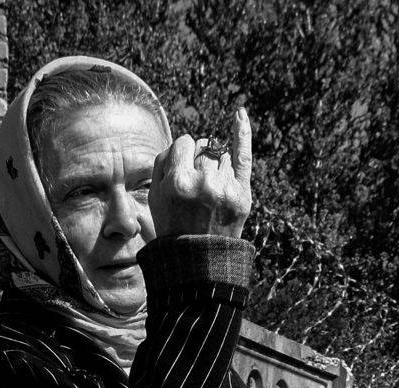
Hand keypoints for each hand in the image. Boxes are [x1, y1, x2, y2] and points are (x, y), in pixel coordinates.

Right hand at [151, 107, 251, 239]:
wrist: (198, 262)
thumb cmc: (173, 227)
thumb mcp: (155, 197)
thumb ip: (163, 163)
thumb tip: (182, 140)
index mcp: (178, 182)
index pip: (184, 142)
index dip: (182, 155)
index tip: (181, 170)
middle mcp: (203, 182)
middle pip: (204, 147)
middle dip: (198, 160)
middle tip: (195, 186)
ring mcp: (225, 188)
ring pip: (220, 154)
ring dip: (215, 165)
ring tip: (209, 190)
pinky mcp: (242, 195)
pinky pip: (243, 155)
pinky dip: (242, 133)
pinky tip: (239, 114)